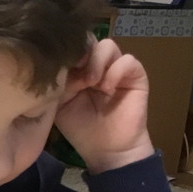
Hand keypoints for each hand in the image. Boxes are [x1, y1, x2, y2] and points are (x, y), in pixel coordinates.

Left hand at [54, 38, 154, 173]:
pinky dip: (115, 71)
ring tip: (89, 83)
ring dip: (96, 62)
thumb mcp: (60, 105)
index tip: (57, 64)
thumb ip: (59, 83)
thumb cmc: (81, 129)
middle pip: (89, 41)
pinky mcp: (135, 76)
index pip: (72, 47)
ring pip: (107, 46)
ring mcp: (116, 68)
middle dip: (79, 53)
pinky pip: (128, 61)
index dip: (65, 52)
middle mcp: (97, 65)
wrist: (106, 150)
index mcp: (77, 70)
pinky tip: (106, 89)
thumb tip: (58, 63)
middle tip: (73, 69)